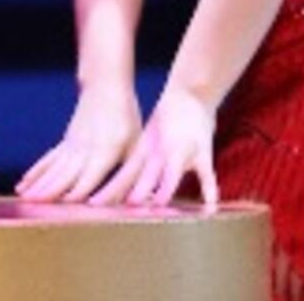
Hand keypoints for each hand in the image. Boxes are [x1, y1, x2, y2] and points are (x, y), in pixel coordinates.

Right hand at [14, 81, 142, 201]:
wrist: (104, 88)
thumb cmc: (127, 119)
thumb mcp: (137, 146)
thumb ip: (132, 173)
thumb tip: (135, 200)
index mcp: (105, 152)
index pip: (91, 174)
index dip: (80, 189)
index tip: (66, 201)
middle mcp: (84, 150)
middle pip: (64, 173)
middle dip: (48, 189)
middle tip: (31, 202)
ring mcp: (71, 145)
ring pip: (52, 168)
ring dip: (37, 183)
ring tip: (22, 196)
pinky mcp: (65, 143)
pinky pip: (47, 160)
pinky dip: (35, 172)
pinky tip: (23, 182)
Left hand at [89, 85, 218, 209]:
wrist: (189, 94)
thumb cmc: (169, 122)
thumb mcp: (150, 140)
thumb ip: (141, 163)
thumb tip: (126, 190)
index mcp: (143, 150)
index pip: (123, 171)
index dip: (109, 187)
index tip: (93, 204)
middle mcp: (157, 152)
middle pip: (136, 173)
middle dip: (121, 189)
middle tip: (104, 204)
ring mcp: (180, 150)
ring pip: (167, 172)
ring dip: (161, 188)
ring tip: (154, 204)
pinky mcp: (202, 151)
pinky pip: (206, 174)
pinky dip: (209, 190)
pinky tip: (209, 208)